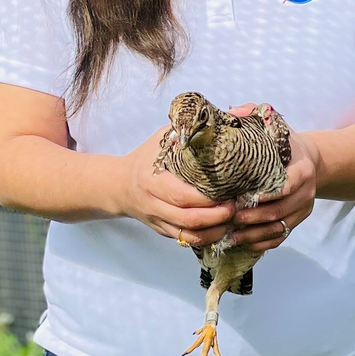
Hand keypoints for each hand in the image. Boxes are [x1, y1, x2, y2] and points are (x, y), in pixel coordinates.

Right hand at [117, 127, 234, 246]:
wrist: (118, 185)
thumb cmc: (146, 158)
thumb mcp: (162, 138)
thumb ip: (190, 129)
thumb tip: (233, 115)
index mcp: (151, 180)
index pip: (181, 195)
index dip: (207, 198)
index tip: (229, 191)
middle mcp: (153, 204)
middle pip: (188, 219)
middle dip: (216, 217)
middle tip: (236, 207)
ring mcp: (158, 221)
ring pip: (189, 235)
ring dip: (214, 231)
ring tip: (233, 220)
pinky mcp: (163, 231)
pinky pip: (186, 240)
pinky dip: (207, 238)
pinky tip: (222, 228)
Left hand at [223, 102, 318, 252]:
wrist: (313, 160)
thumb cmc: (286, 142)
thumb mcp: (275, 124)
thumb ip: (254, 115)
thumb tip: (232, 113)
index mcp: (302, 169)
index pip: (289, 185)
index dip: (270, 193)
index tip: (249, 197)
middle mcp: (306, 192)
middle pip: (281, 210)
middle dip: (255, 217)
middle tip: (231, 217)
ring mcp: (303, 209)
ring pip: (279, 227)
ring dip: (255, 234)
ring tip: (231, 236)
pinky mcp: (297, 220)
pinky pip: (281, 237)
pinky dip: (263, 243)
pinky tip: (243, 243)